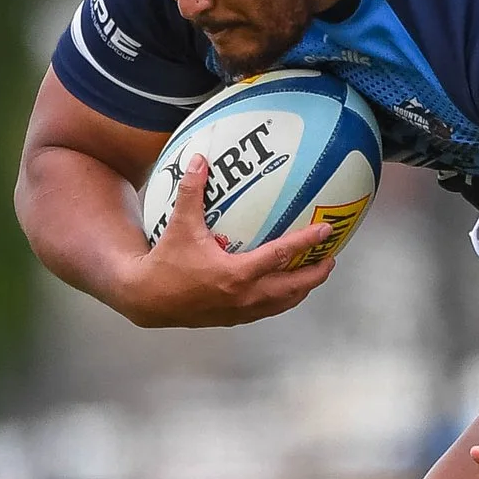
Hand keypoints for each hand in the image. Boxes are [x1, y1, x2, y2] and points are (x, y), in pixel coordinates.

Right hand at [113, 154, 339, 327]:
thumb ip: (192, 192)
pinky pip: (268, 310)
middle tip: (330, 258)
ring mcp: (242, 310)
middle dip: (316, 273)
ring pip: (283, 302)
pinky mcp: (235, 319)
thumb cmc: (165, 262)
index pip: (281, 255)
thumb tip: (200, 159)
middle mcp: (245, 295)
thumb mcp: (180, 226)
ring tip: (315, 274)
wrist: (147, 299)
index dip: (306, 242)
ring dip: (303, 288)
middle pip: (293, 286)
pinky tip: (285, 289)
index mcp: (236, 273)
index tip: (326, 231)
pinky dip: (283, 299)